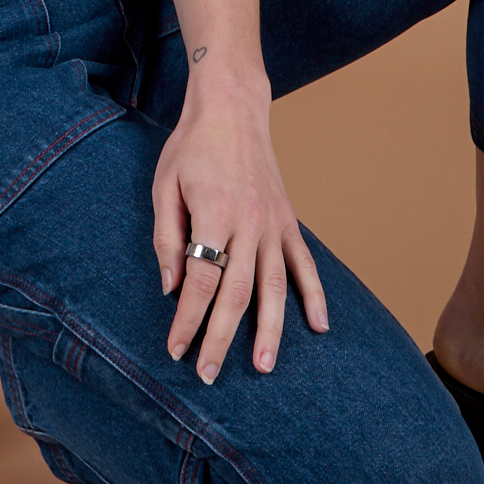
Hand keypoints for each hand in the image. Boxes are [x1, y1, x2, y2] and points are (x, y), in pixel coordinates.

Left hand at [151, 72, 328, 381]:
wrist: (232, 108)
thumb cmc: (191, 147)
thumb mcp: (164, 187)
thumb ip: (167, 239)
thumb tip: (171, 288)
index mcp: (214, 215)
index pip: (200, 281)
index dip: (187, 319)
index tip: (175, 348)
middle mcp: (249, 223)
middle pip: (236, 294)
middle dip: (221, 338)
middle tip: (208, 374)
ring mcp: (274, 224)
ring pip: (275, 287)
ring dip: (270, 331)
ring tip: (263, 368)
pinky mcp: (288, 220)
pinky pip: (305, 263)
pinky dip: (314, 295)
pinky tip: (319, 326)